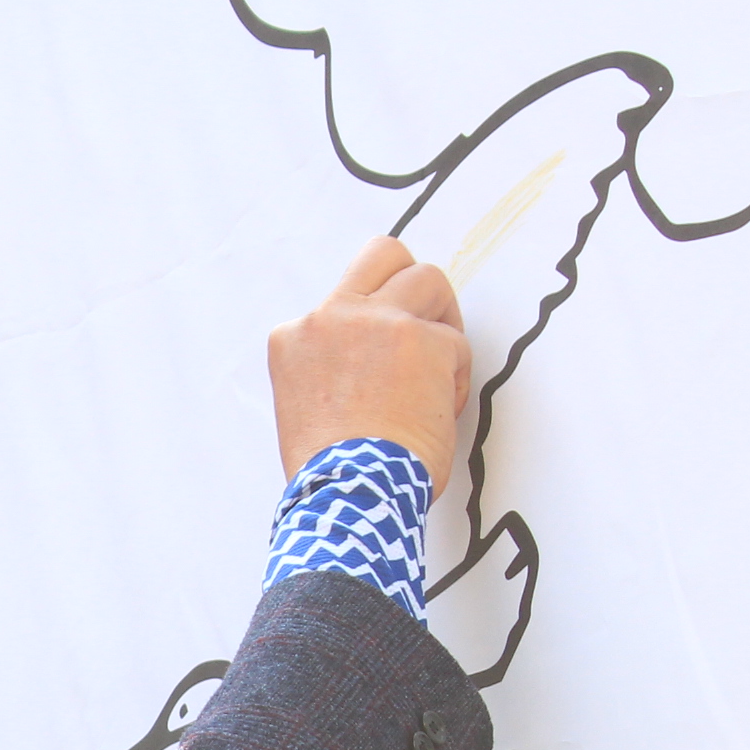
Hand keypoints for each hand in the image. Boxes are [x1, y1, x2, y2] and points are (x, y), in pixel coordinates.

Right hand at [267, 237, 471, 495]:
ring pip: (428, 278)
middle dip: (410, 283)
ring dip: (441, 318)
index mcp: (294, 338)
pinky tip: (439, 412)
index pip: (339, 304)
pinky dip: (455, 376)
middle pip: (383, 254)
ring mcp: (378, 322)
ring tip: (440, 365)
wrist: (346, 495)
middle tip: (424, 324)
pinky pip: (456, 343)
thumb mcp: (304, 405)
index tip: (379, 365)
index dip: (368, 331)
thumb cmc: (329, 472)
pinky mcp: (423, 339)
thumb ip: (331, 366)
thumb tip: (373, 365)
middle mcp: (330, 316)